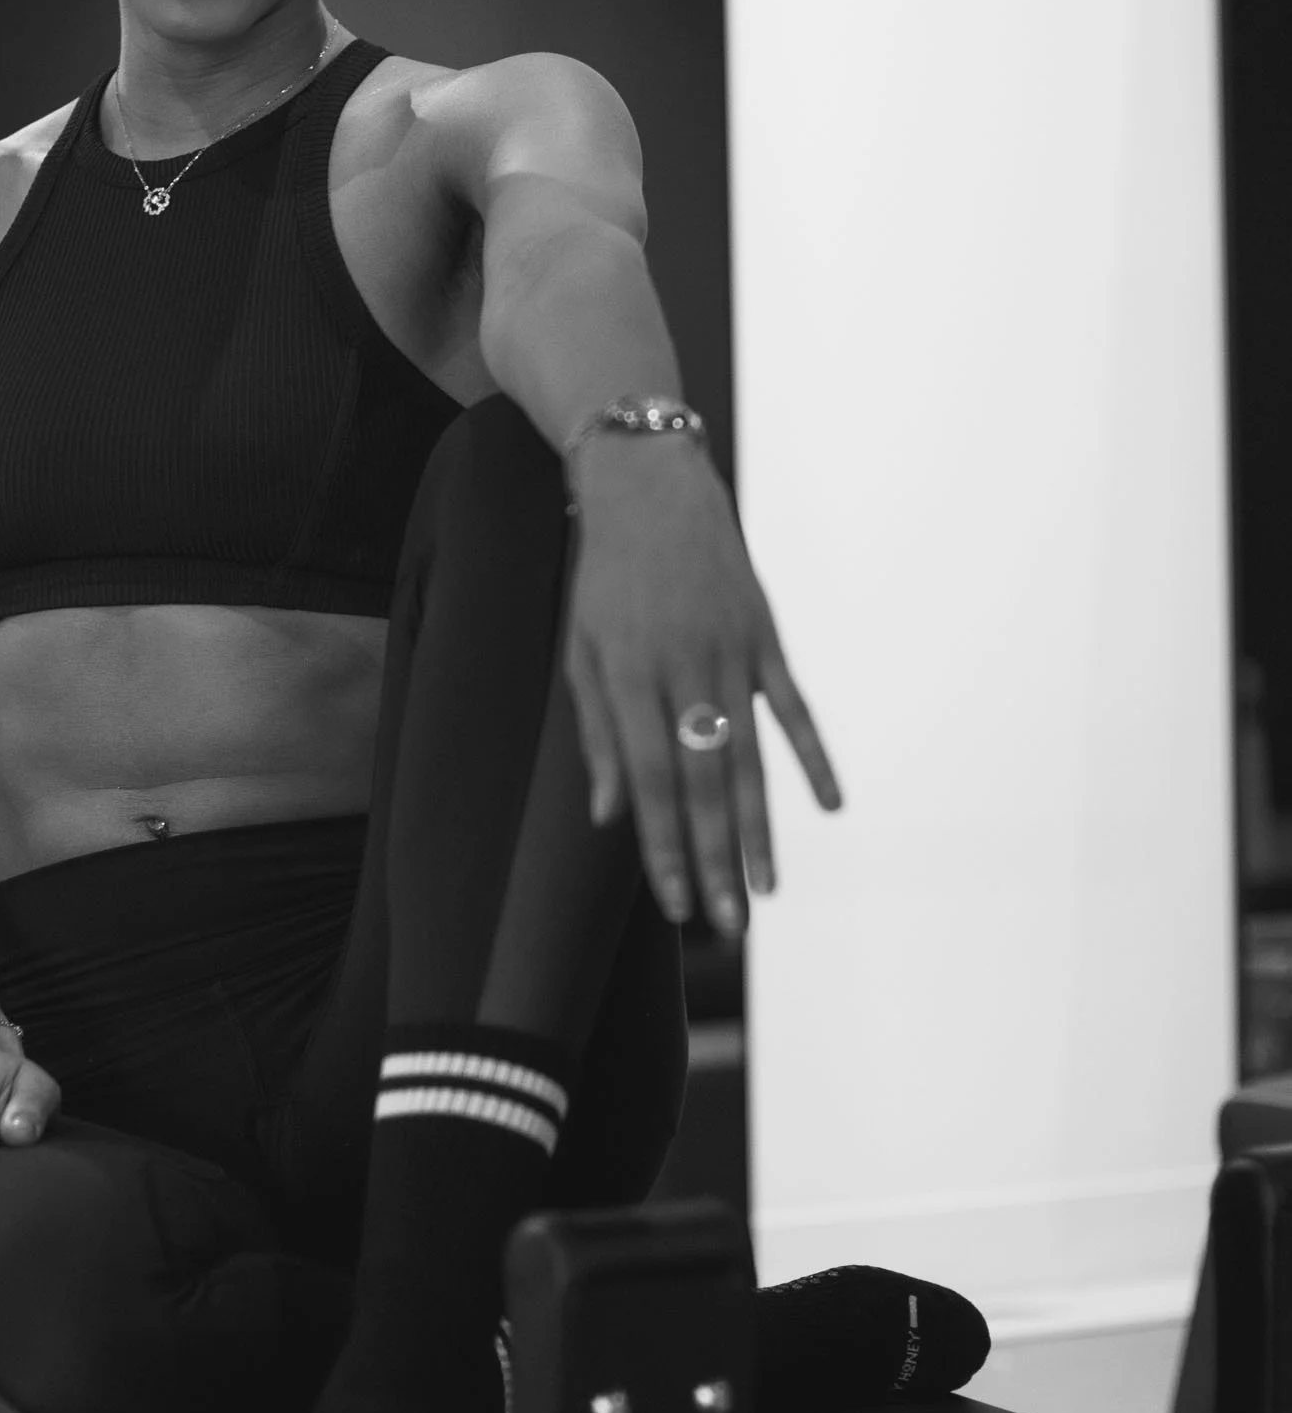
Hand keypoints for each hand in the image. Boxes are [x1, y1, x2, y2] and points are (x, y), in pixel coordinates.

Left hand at [562, 437, 840, 935]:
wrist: (650, 488)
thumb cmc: (606, 578)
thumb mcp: (582, 650)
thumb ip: (599, 734)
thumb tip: (611, 814)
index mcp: (629, 677)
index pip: (649, 780)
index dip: (662, 846)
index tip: (675, 903)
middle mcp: (683, 670)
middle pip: (702, 782)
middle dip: (713, 858)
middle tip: (727, 924)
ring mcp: (731, 652)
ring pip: (750, 756)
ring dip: (759, 828)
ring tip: (766, 889)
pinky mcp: (765, 635)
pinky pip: (793, 708)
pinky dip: (813, 757)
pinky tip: (830, 805)